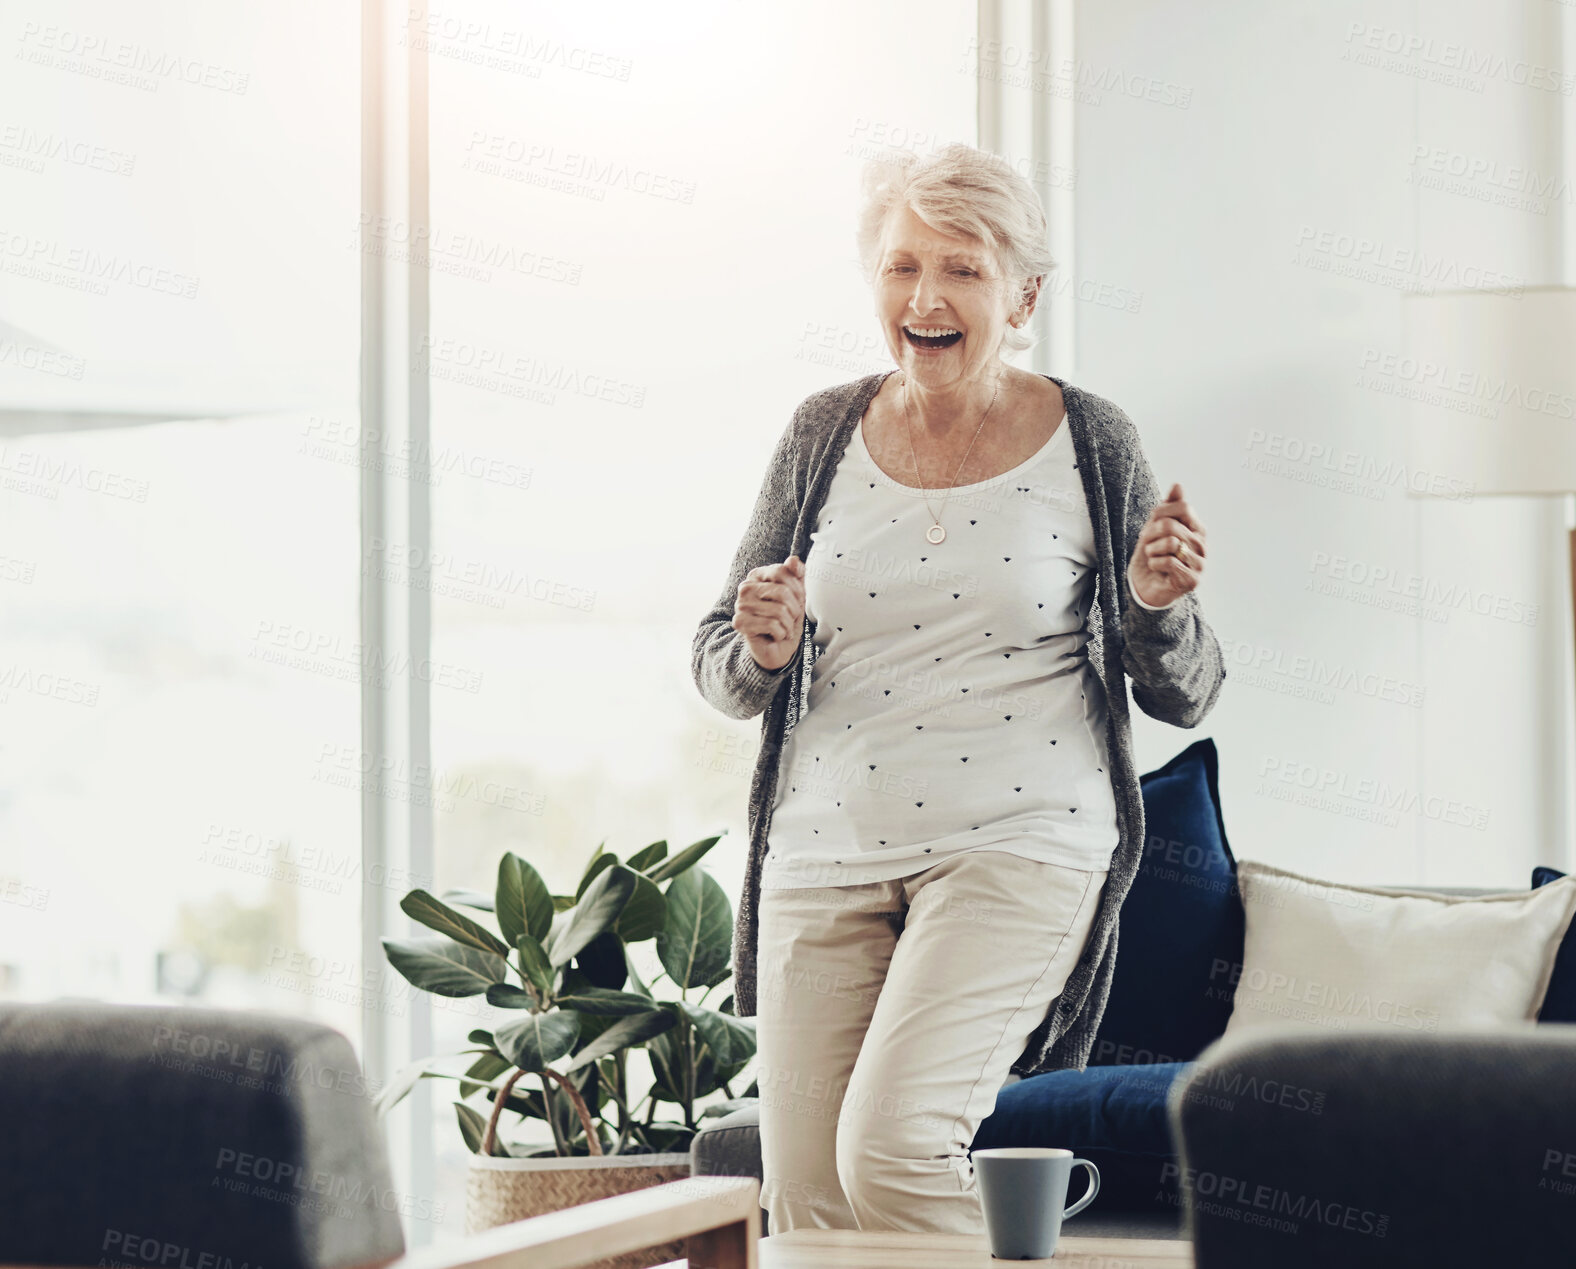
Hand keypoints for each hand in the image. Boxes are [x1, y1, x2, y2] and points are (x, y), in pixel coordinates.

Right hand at [733, 555, 806, 671]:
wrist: (776, 647)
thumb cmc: (785, 618)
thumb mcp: (797, 594)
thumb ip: (797, 574)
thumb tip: (793, 560)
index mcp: (757, 575)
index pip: (782, 571)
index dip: (797, 589)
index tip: (797, 601)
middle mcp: (745, 587)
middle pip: (782, 592)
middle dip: (794, 609)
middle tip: (791, 618)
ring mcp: (740, 605)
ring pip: (779, 610)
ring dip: (788, 624)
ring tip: (784, 628)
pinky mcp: (739, 622)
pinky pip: (772, 625)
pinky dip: (781, 633)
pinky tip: (776, 635)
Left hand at [1128, 483, 1206, 607]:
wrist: (1146, 585)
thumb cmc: (1153, 554)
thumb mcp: (1155, 527)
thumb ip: (1167, 507)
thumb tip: (1178, 485)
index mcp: (1196, 528)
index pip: (1183, 507)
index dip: (1160, 512)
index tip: (1151, 523)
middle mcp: (1202, 544)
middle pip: (1172, 525)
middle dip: (1151, 533)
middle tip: (1147, 544)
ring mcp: (1200, 563)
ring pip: (1171, 543)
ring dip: (1152, 550)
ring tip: (1153, 556)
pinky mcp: (1193, 580)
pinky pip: (1169, 562)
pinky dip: (1155, 563)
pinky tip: (1157, 568)